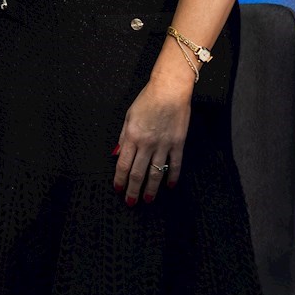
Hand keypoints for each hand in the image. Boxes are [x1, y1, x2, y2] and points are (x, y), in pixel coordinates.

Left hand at [114, 66, 191, 205]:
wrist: (169, 91)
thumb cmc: (146, 101)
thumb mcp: (128, 117)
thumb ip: (123, 138)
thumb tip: (116, 155)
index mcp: (132, 137)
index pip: (123, 164)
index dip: (120, 179)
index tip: (118, 189)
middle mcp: (147, 144)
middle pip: (138, 172)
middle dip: (133, 190)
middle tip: (131, 203)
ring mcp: (164, 145)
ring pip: (156, 172)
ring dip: (151, 188)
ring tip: (148, 200)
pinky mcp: (178, 144)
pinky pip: (175, 164)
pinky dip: (173, 176)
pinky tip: (170, 186)